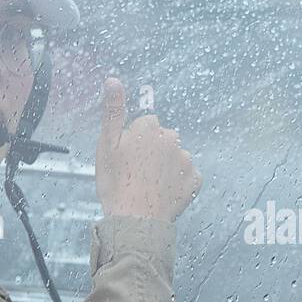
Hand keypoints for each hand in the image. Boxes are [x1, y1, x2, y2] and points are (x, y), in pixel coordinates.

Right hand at [95, 77, 201, 221]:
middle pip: (162, 139)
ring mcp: (185, 160)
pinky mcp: (194, 180)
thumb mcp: (106, 145)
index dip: (135, 141)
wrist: (135, 220)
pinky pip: (187, 175)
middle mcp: (172, 139)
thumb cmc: (117, 185)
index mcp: (149, 128)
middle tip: (137, 173)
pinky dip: (178, 182)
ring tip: (149, 185)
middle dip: (153, 151)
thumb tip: (113, 81)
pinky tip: (164, 192)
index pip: (146, 125)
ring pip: (175, 157)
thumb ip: (113, 111)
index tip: (128, 157)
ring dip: (166, 167)